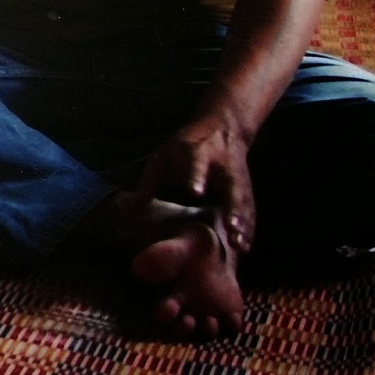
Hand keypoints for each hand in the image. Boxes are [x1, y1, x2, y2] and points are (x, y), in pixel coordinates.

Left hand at [136, 113, 256, 253]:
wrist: (223, 127)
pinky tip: (245, 247)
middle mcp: (222, 165)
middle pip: (230, 187)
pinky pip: (249, 210)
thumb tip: (125, 209)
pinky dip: (248, 228)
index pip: (197, 165)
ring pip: (243, 201)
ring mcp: (238, 177)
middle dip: (232, 208)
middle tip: (231, 229)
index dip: (196, 178)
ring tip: (240, 246)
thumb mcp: (164, 157)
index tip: (195, 192)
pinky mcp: (246, 188)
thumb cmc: (186, 146)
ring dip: (243, 224)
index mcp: (198, 152)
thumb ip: (148, 183)